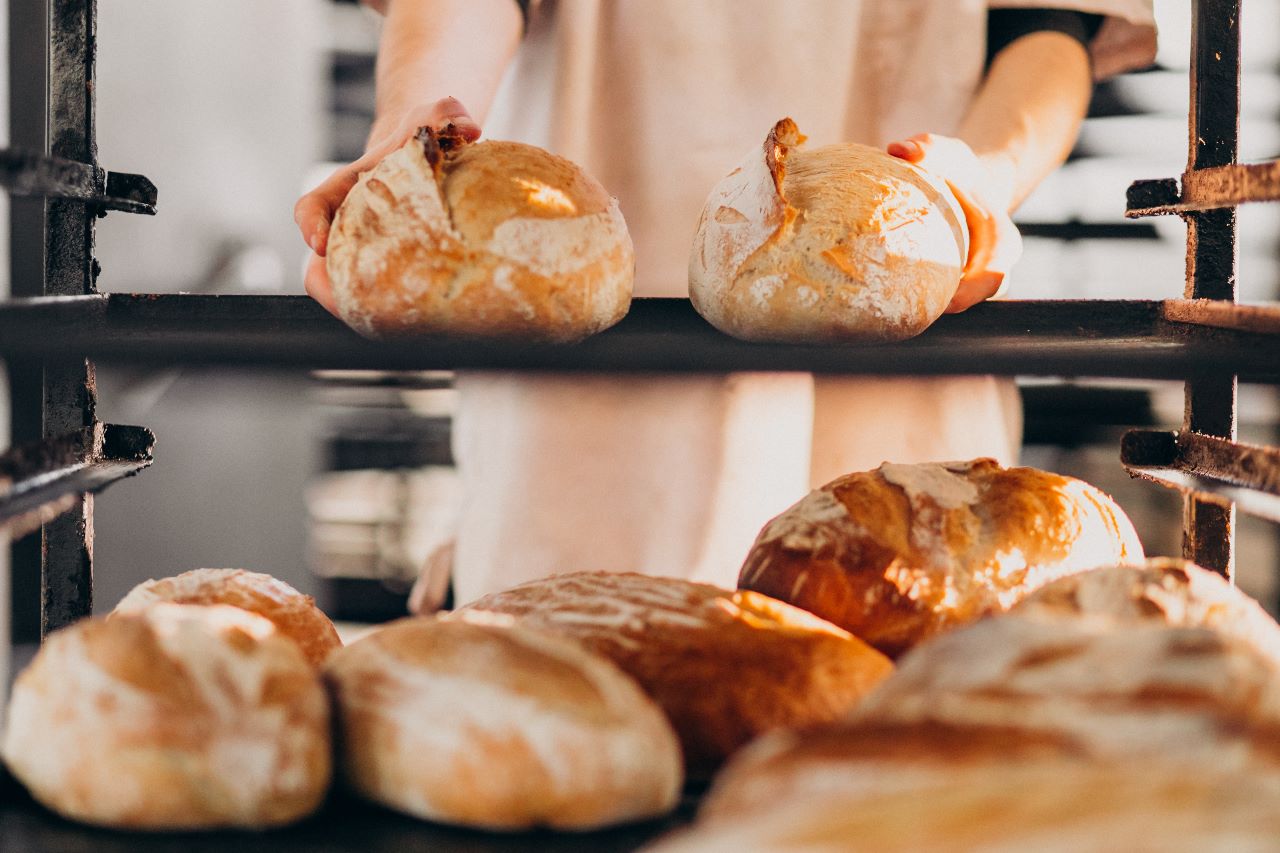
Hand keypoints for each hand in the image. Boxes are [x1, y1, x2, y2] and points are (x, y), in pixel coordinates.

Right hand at [293, 96, 480, 314]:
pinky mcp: (390, 271)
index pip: (312, 207)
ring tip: (392, 329)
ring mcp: (365, 251)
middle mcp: (348, 225)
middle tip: (349, 306)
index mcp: (346, 190)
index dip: (310, 225)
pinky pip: (383, 299)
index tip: (318, 242)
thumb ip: (448, 113)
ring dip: (362, 311)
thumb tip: (469, 128)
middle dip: (329, 289)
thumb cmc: (426, 137)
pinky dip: (396, 315)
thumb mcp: (434, 117)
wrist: (430, 156)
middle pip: (321, 265)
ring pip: (351, 290)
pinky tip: (426, 329)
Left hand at [887, 133, 1021, 312]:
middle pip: (975, 298)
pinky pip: (941, 299)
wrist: (963, 185)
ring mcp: (975, 277)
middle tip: (910, 315)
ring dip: (931, 310)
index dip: (970, 292)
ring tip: (895, 314)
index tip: (944, 303)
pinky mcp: (955, 283)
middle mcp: (993, 265)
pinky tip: (887, 304)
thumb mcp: (947, 153)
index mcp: (1001, 239)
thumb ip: (927, 148)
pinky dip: (919, 303)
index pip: (994, 275)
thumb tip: (898, 150)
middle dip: (946, 308)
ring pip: (958, 304)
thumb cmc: (956, 170)